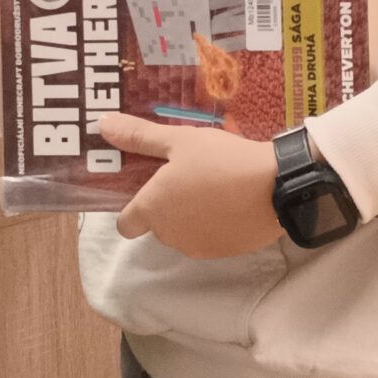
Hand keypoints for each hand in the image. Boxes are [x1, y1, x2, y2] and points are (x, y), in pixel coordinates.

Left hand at [96, 113, 286, 259]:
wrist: (276, 187)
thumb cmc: (220, 160)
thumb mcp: (178, 140)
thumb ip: (139, 136)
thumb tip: (101, 125)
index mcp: (152, 210)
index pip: (125, 224)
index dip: (133, 207)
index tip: (150, 187)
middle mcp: (169, 236)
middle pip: (157, 226)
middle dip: (168, 206)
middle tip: (189, 175)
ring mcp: (198, 248)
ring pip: (184, 233)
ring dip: (192, 215)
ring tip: (215, 185)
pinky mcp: (225, 253)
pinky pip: (210, 238)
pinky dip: (216, 224)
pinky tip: (233, 201)